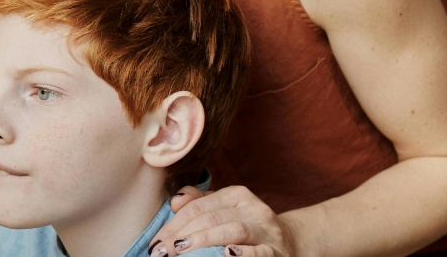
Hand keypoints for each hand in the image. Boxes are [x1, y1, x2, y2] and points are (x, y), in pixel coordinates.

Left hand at [148, 185, 298, 256]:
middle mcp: (253, 208)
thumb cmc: (247, 226)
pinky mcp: (276, 251)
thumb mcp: (224, 210)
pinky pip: (259, 252)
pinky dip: (243, 253)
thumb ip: (199, 202)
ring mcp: (266, 230)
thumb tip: (174, 200)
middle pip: (210, 218)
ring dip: (203, 240)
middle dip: (181, 235)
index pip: (198, 207)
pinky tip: (227, 254)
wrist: (290, 242)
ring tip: (181, 249)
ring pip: (232, 230)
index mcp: (236, 195)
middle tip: (161, 252)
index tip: (155, 242)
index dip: (173, 224)